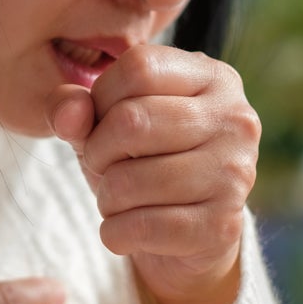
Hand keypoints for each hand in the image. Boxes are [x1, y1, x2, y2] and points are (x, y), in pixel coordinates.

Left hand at [46, 45, 258, 303]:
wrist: (185, 236)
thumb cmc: (142, 162)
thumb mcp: (104, 124)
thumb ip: (75, 107)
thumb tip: (67, 114)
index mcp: (213, 78)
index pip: (139, 67)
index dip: (101, 97)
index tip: (101, 123)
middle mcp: (235, 120)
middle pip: (132, 121)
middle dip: (97, 151)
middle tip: (101, 167)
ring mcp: (235, 174)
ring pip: (131, 180)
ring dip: (105, 197)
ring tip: (117, 199)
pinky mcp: (223, 226)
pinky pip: (142, 227)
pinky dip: (115, 232)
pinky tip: (125, 229)